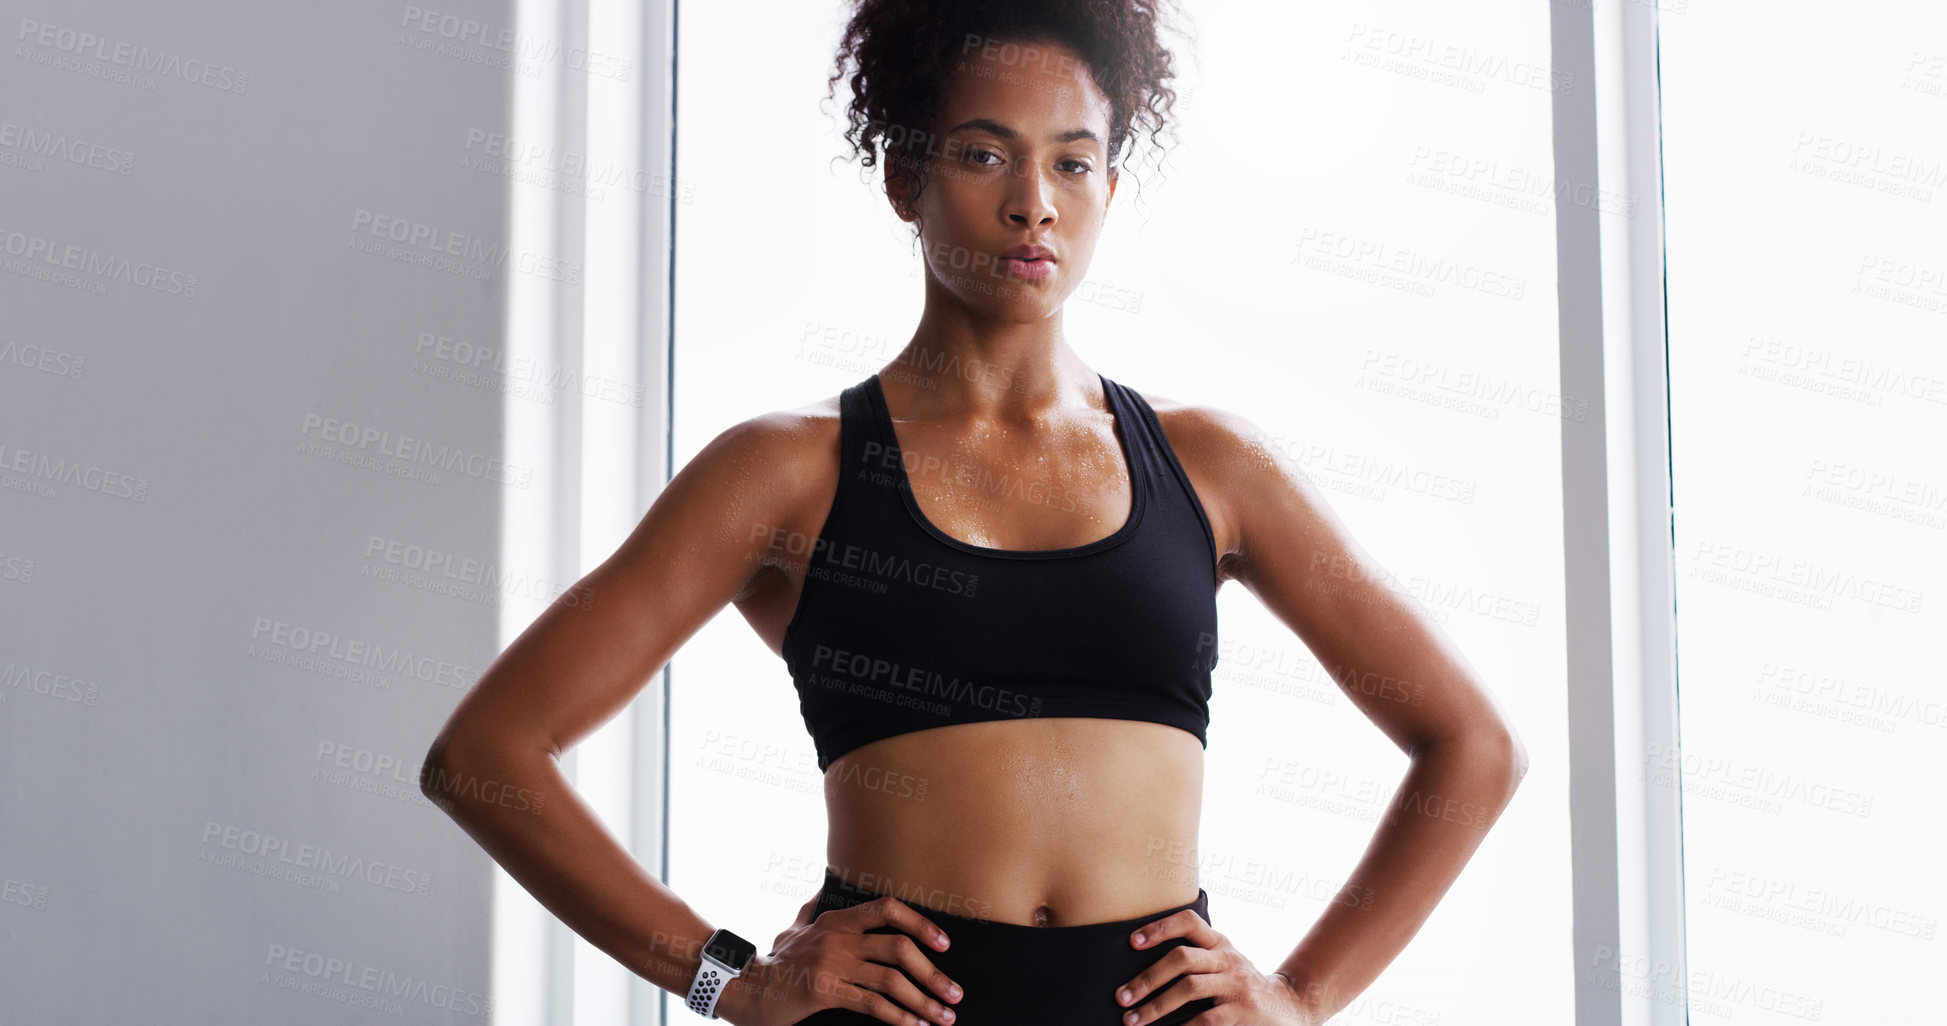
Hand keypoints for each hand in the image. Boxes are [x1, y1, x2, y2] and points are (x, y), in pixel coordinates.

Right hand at [716, 893, 964, 1025]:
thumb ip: (815, 910)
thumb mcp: (797, 927)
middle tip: (955, 992)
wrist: (745, 988)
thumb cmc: (777, 962)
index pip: (888, 909)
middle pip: (899, 948)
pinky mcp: (824, 992)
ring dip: (924, 1001)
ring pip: (891, 980)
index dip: (921, 924)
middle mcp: (838, 937)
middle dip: (933, 973)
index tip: (945, 944)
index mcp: (838, 919)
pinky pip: (871, 1004)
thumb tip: (826, 888)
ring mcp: (831, 964)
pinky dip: (898, 1017)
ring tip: (944, 1016)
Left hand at [1113, 908, 1322, 1025]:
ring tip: (1132, 1020)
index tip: (1131, 942)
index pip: (1188, 921)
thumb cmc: (1240, 984)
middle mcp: (1227, 958)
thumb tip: (1140, 969)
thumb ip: (1194, 957)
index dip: (1159, 927)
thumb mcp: (1222, 962)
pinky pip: (1206, 1019)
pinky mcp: (1242, 1010)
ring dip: (1156, 1006)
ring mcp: (1236, 984)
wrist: (1287, 1007)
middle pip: (1182, 958)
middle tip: (1121, 997)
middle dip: (1147, 978)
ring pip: (1189, 988)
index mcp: (1219, 942)